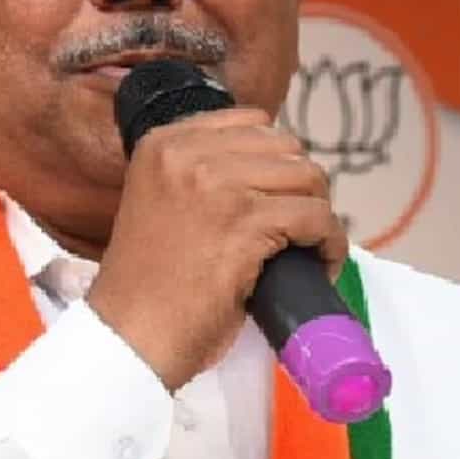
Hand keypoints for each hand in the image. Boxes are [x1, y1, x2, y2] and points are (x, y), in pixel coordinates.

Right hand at [86, 106, 346, 391]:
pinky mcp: (246, 223)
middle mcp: (188, 154)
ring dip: (320, 215)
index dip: (277, 160)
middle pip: (286, 148)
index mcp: (163, 144)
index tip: (280, 195)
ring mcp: (218, 185)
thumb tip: (270, 171)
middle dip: (302, 187)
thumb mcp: (159, 202)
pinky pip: (316, 217)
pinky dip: (330, 242)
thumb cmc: (148, 285)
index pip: (252, 122)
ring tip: (313, 247)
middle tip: (300, 227)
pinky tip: (322, 263)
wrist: (130, 336)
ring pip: (307, 178)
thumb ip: (198, 175)